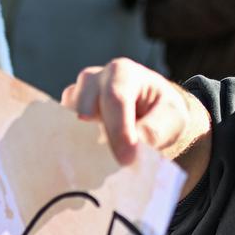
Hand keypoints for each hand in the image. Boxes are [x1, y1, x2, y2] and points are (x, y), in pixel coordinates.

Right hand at [62, 57, 210, 168]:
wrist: (151, 111)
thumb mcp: (172, 118)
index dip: (119, 130)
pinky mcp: (68, 112)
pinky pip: (62, 127)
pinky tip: (94, 152)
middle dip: (103, 136)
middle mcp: (94, 78)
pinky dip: (76, 142)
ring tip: (109, 151)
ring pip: (70, 117)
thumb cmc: (162, 111)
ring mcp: (76, 94)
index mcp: (123, 72)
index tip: (127, 160)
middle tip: (121, 161)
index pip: (115, 99)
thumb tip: (138, 141)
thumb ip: (156, 129)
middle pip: (86, 107)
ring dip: (88, 139)